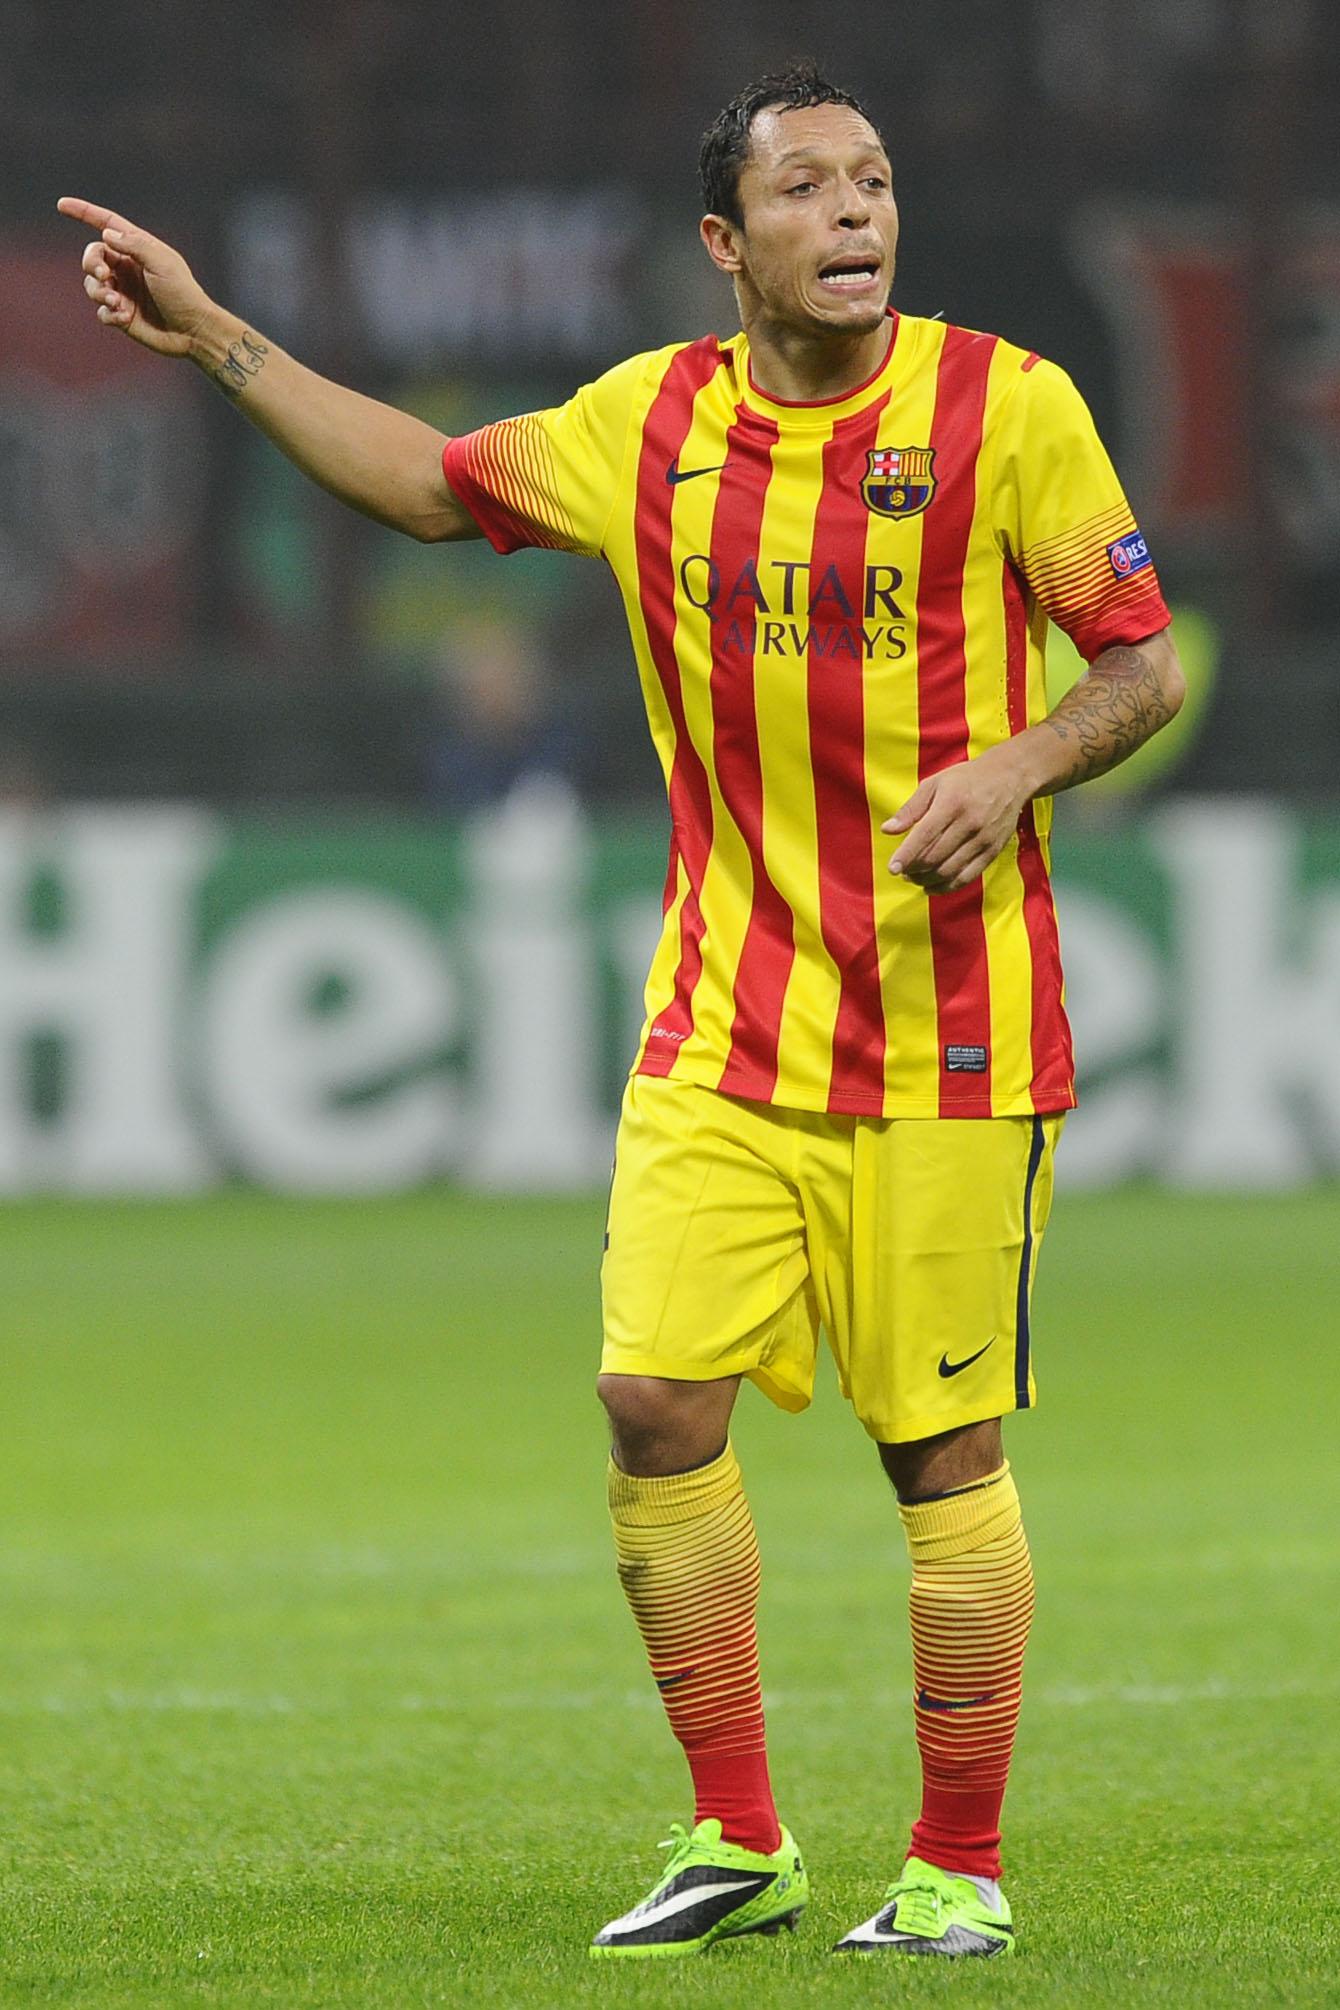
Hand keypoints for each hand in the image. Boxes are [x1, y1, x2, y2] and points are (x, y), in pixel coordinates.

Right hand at [56, 197, 215, 358]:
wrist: (193, 331)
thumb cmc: (183, 293)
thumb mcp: (162, 262)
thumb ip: (134, 245)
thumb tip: (106, 234)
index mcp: (137, 249)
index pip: (106, 224)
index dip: (84, 213)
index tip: (62, 205)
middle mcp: (126, 268)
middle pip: (92, 257)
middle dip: (91, 264)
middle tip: (105, 277)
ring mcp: (123, 291)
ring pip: (92, 286)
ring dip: (99, 292)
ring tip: (117, 302)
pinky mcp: (121, 315)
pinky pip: (101, 311)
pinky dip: (109, 313)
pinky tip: (125, 317)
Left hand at [884, 745, 1031, 892]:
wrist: (1011, 777)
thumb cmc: (967, 779)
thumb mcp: (934, 784)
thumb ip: (910, 809)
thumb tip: (887, 830)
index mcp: (952, 803)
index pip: (924, 835)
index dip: (906, 855)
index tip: (892, 868)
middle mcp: (969, 823)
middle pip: (935, 857)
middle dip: (914, 869)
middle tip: (903, 871)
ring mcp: (983, 839)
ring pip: (949, 871)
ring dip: (927, 880)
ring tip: (914, 878)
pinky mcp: (993, 851)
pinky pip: (967, 877)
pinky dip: (947, 887)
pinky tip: (932, 887)